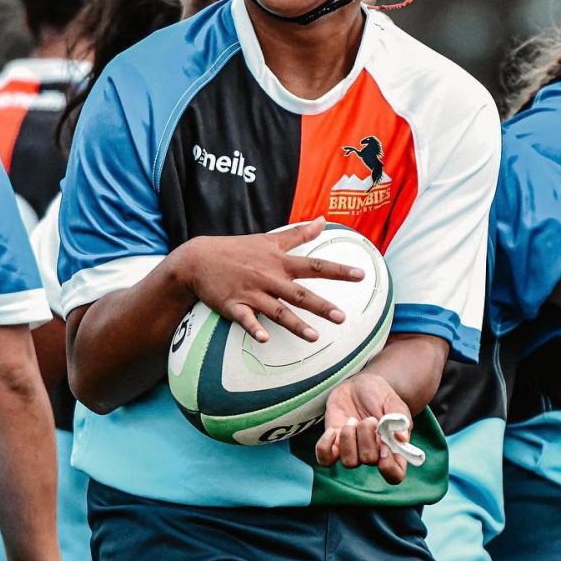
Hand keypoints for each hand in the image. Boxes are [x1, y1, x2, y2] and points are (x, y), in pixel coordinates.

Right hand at [176, 217, 363, 343]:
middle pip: (299, 293)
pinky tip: (263, 339)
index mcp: (279, 262)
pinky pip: (245, 319)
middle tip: (342, 318)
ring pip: (276, 310)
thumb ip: (298, 234)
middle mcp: (268, 278)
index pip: (314, 265)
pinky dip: (253, 328)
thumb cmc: (238, 249)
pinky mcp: (233, 305)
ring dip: (294, 324)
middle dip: (320, 305)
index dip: (339, 270)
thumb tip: (323, 220)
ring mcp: (251, 292)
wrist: (199, 259)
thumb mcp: (269, 239)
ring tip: (313, 337)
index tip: (361, 275)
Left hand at [316, 371, 413, 483]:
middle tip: (369, 418)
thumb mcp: (394, 403)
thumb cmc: (380, 396)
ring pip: (349, 461)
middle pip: (369, 460)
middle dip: (367, 436)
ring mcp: (353, 450)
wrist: (360, 385)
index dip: (389, 468)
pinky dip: (325, 447)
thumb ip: (400, 419)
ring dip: (349, 438)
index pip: (394, 475)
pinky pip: (325, 459)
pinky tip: (332, 430)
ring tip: (353, 420)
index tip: (385, 446)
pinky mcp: (334, 444)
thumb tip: (402, 439)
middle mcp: (373, 454)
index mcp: (393, 449)